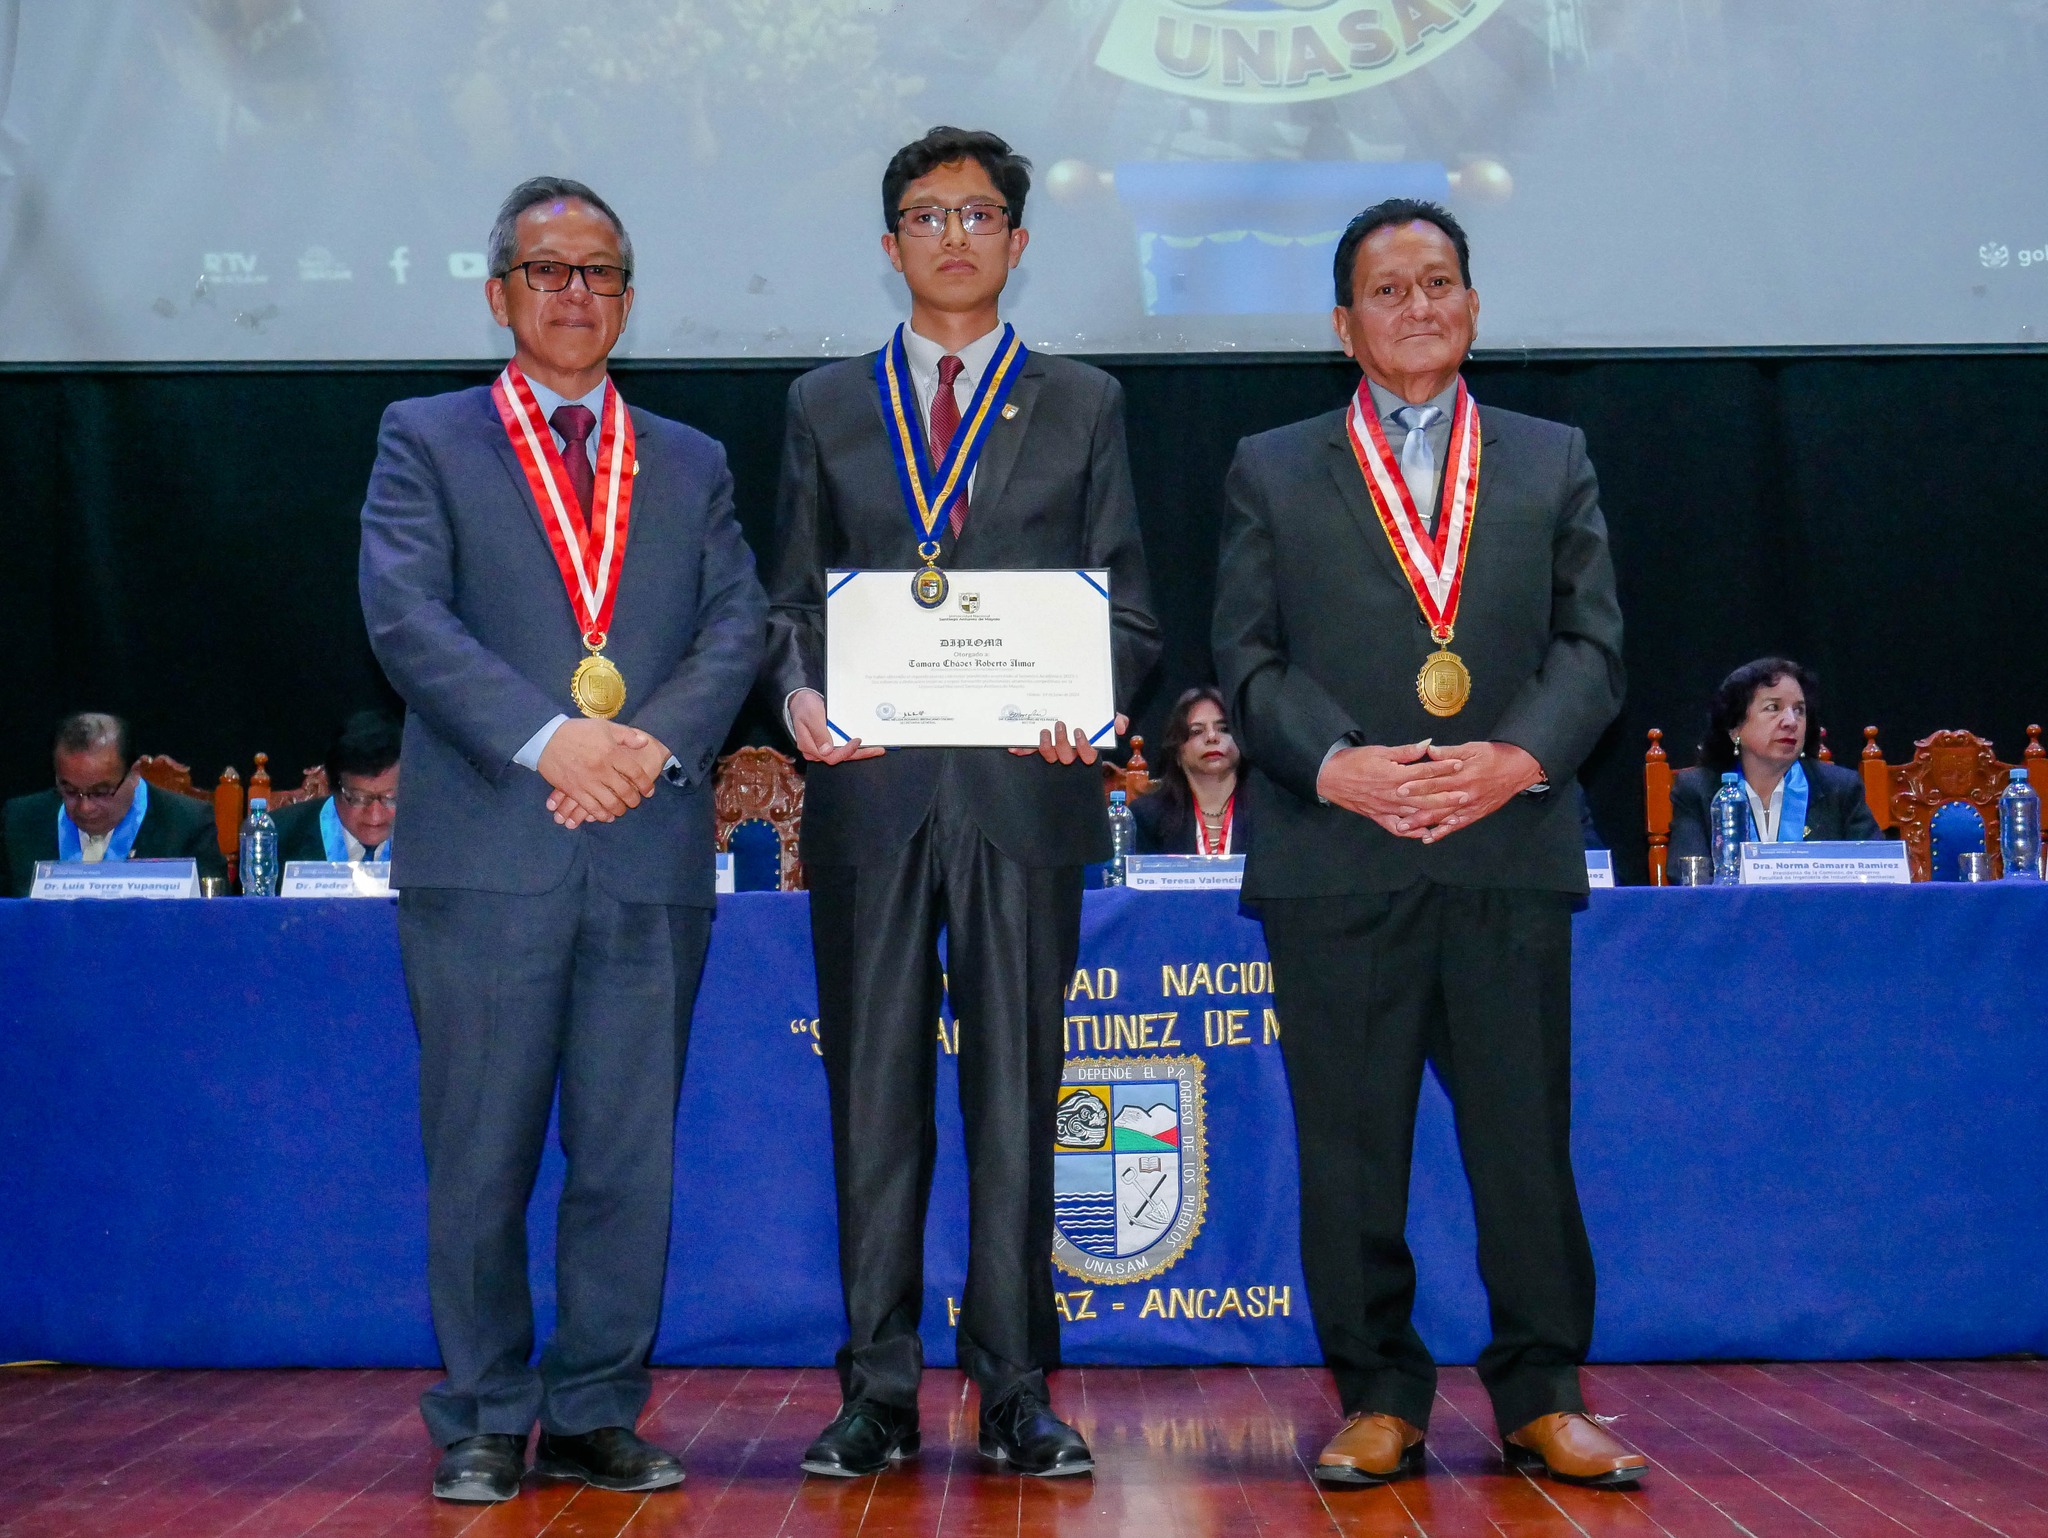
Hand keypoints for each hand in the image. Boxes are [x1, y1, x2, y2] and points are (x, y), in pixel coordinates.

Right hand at [536, 718, 660, 825]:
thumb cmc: (576, 731)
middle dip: (634, 800)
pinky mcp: (574, 791)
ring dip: (619, 810)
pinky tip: (606, 816)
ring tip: (621, 809)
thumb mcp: (604, 726)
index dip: (645, 784)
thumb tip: (645, 742)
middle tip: (636, 802)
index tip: (649, 791)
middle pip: (625, 791)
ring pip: (610, 803)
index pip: (635, 773)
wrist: (546, 738)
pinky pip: (591, 808)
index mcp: (611, 753)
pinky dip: (601, 815)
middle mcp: (602, 769)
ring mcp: (588, 782)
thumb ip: (626, 735)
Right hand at [790, 689, 884, 764]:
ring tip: (875, 749)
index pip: (831, 757)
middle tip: (877, 750)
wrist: (801, 701)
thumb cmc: (804, 707)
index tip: (857, 741)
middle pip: (840, 758)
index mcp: (810, 747)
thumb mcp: (811, 716)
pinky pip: (842, 748)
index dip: (847, 752)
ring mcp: (822, 748)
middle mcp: (816, 751)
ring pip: (843, 755)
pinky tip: (865, 745)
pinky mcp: (828, 742)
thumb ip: (819, 733)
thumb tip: (826, 750)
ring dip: (859, 752)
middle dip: (859, 754)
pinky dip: (854, 747)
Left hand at [1009, 715, 1125, 765]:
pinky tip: (1014, 746)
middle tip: (1059, 725)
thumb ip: (1113, 718)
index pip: (1088, 756)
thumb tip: (1121, 725)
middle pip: (1066, 757)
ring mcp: (1052, 749)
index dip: (1084, 747)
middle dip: (1062, 743)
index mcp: (1085, 745)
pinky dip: (1021, 749)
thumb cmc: (1087, 713)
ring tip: (1043, 730)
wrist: (1063, 702)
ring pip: (1048, 756)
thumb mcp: (1102, 713)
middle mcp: (1069, 751)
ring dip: (1045, 746)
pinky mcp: (1036, 745)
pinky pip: (1029, 751)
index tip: (1079, 731)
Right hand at [1316, 739, 1461, 834]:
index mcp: (1395, 775)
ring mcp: (1387, 808)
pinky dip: (1413, 832)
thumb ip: (1407, 751)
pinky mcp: (1380, 817)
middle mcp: (1394, 795)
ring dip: (1436, 817)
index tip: (1459, 764)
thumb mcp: (1382, 751)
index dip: (1443, 767)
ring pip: (1416, 815)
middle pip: (1425, 797)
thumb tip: (1428, 745)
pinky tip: (1427, 834)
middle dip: (1447, 797)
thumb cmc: (1356, 761)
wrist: (1332, 777)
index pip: (1425, 771)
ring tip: (1454, 817)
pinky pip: (1399, 828)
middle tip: (1465, 795)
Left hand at [1398, 741, 1544, 843]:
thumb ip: (1448, 752)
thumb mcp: (1471, 749)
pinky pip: (1456, 825)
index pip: (1435, 781)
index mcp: (1462, 775)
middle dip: (1414, 809)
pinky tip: (1428, 837)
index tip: (1400, 789)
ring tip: (1404, 828)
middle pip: (1435, 802)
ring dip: (1423, 823)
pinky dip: (1442, 832)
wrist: (1517, 769)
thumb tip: (1429, 750)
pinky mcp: (1475, 814)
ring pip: (1443, 817)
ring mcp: (1469, 806)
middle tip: (1395, 815)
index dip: (1417, 786)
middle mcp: (1464, 793)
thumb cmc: (1492, 756)